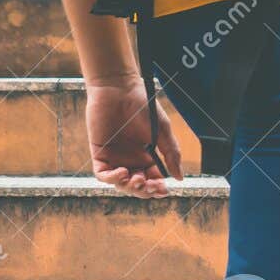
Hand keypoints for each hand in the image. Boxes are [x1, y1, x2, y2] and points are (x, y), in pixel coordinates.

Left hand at [85, 78, 181, 197]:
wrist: (119, 88)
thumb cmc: (142, 106)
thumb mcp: (162, 132)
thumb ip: (171, 154)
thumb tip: (179, 178)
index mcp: (147, 156)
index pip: (153, 180)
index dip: (158, 188)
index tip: (164, 190)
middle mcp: (130, 159)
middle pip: (137, 186)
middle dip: (144, 191)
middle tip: (150, 186)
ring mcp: (114, 157)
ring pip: (120, 184)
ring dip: (129, 188)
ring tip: (137, 180)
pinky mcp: (99, 152)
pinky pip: (103, 174)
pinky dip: (112, 179)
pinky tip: (122, 172)